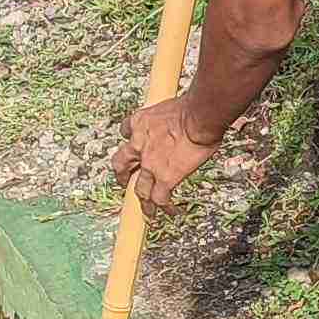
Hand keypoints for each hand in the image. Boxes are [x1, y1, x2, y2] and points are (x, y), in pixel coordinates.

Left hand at [113, 95, 214, 210]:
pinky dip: (164, 207)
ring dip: (143, 200)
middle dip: (122, 175)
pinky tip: (170, 211)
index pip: (125, 131)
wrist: (197, 117)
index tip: (131, 142)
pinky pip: (160, 198)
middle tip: (124, 180)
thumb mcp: (169, 107)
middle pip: (121, 164)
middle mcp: (139, 145)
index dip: (128, 139)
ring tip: (147, 209)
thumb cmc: (191, 108)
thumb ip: (167, 118)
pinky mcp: (165, 178)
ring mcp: (150, 165)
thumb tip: (180, 120)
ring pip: (139, 189)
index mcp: (140, 123)